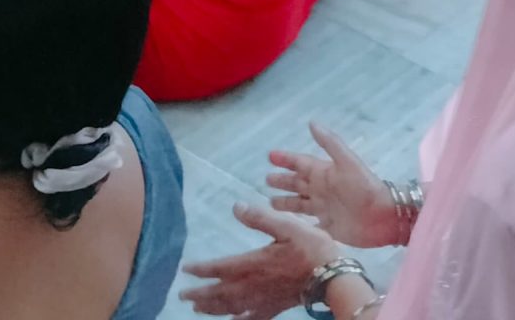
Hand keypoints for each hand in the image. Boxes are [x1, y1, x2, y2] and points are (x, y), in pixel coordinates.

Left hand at [182, 204, 350, 319]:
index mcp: (251, 264)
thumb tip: (236, 207)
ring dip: (211, 308)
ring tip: (198, 308)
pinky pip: (250, 319)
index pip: (218, 268)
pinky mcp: (273, 308)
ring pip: (229, 307)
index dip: (200, 270)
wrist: (331, 276)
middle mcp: (251, 285)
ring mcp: (261, 300)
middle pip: (218, 293)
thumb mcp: (286, 225)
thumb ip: (259, 217)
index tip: (186, 269)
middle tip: (183, 295)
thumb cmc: (310, 248)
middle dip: (199, 294)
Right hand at [265, 123, 398, 248]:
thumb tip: (311, 122)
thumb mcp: (347, 161)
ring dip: (285, 202)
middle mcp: (322, 190)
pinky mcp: (327, 227)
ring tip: (269, 202)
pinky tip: (285, 226)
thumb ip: (330, 143)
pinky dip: (296, 224)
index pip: (300, 163)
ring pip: (299, 204)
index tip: (269, 155)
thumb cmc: (364, 187)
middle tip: (266, 179)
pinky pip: (306, 224)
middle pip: (297, 183)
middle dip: (282, 181)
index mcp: (324, 173)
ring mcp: (324, 209)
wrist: (383, 217)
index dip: (286, 159)